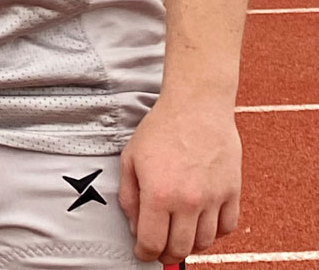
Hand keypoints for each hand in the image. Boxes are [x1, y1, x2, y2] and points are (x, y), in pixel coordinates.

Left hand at [119, 94, 240, 262]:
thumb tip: (136, 227)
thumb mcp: (130, 159)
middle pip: (180, 248)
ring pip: (205, 242)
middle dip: (166, 254)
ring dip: (191, 245)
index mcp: (158, 194)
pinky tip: (202, 225)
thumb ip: (129, 197)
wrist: (196, 107)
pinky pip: (227, 228)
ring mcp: (213, 198)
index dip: (145, 254)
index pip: (152, 242)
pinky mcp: (232, 192)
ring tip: (180, 235)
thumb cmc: (160, 129)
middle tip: (159, 249)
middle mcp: (188, 201)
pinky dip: (215, 233)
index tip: (142, 254)